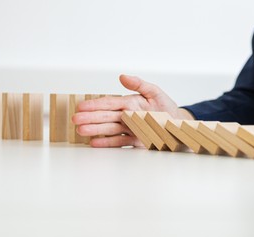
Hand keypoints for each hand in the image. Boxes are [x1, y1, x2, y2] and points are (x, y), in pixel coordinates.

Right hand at [72, 74, 193, 147]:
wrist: (178, 125)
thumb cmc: (166, 107)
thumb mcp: (155, 92)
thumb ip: (139, 84)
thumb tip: (121, 76)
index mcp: (130, 103)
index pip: (109, 103)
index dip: (95, 104)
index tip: (81, 106)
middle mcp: (127, 116)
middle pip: (105, 117)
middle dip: (90, 118)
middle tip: (75, 119)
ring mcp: (129, 129)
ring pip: (109, 129)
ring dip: (95, 130)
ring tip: (80, 131)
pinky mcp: (134, 140)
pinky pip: (119, 142)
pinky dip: (107, 143)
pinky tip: (94, 143)